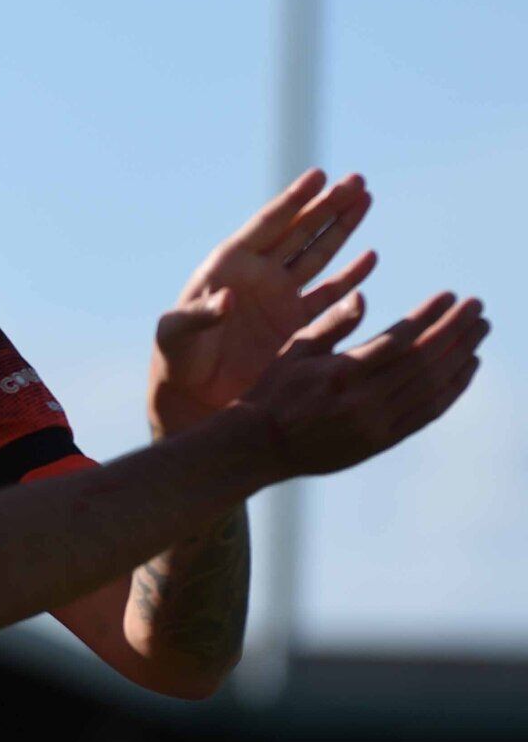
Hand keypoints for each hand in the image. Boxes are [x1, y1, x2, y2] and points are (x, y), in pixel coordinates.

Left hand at [150, 170, 376, 436]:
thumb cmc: (176, 358)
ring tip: (366, 199)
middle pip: (298, 231)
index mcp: (229, 265)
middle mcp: (257, 274)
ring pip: (317, 254)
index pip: (267, 225)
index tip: (320, 175)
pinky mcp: (294, 324)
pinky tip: (370, 257)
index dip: (293, 200)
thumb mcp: (178, 334)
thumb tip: (229, 298)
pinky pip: (327, 295)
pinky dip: (350, 277)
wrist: (192, 393)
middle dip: (327, 206)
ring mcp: (278, 297)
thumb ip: (201, 314)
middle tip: (357, 180)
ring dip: (341, 229)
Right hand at [238, 291, 487, 480]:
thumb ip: (332, 324)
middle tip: (478, 307)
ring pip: (432, 386)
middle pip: (425, 361)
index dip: (429, 317)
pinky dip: (453, 388)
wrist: (262, 445)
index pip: (398, 340)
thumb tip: (363, 297)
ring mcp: (377, 424)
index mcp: (340, 373)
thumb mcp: (294, 349)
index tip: (449, 296)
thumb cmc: (274, 389)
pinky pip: (429, 412)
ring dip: (462, 356)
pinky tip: (468, 367)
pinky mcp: (383, 440)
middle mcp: (364, 400)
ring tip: (480, 330)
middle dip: (456, 331)